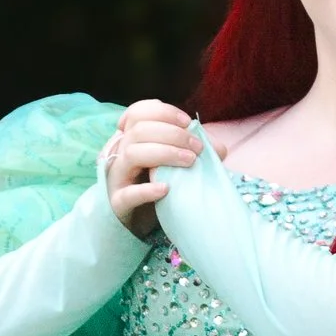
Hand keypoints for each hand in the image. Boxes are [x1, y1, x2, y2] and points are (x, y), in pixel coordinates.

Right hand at [104, 99, 197, 234]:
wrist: (140, 223)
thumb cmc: (160, 186)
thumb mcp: (177, 164)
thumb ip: (194, 151)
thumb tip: (218, 149)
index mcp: (132, 138)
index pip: (138, 112)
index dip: (163, 112)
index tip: (187, 122)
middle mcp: (120, 152)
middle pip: (139, 130)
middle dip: (172, 133)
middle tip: (198, 147)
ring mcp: (117, 177)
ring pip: (132, 153)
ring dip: (164, 153)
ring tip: (189, 161)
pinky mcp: (118, 202)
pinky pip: (128, 194)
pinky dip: (147, 190)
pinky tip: (167, 189)